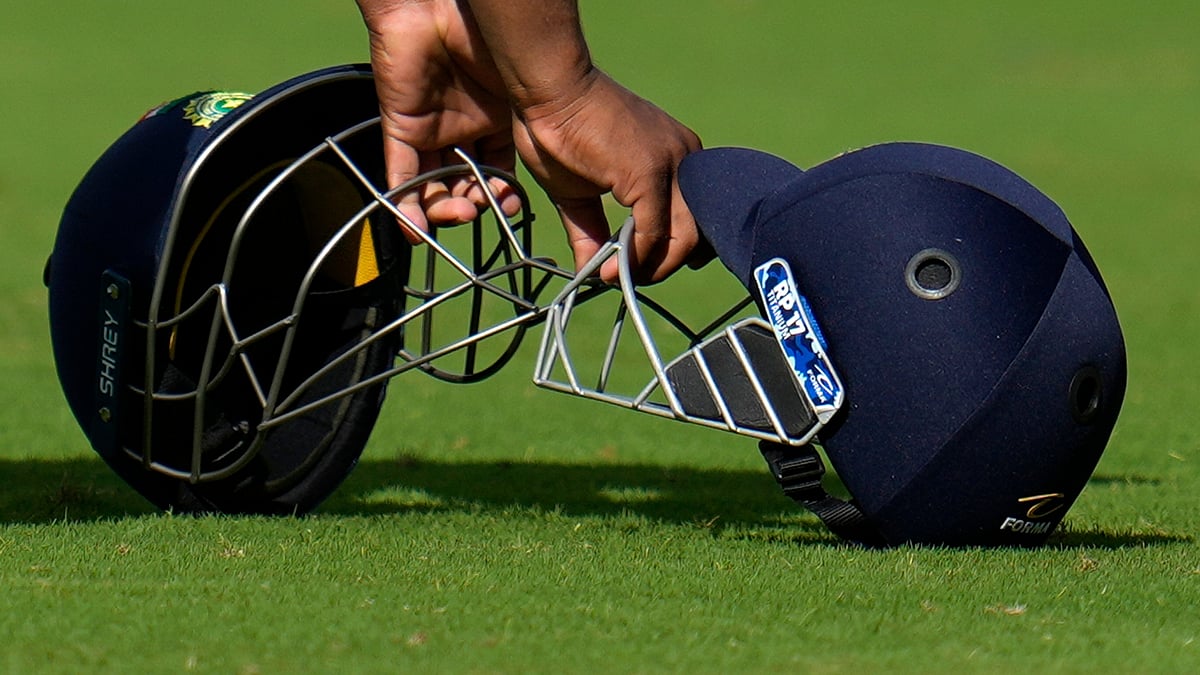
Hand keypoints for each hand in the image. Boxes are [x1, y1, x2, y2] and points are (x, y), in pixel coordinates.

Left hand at [356, 0, 519, 237]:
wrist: (442, 6)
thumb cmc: (490, 39)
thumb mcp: (520, 95)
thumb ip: (533, 134)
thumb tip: (566, 179)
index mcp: (496, 121)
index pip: (496, 171)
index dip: (501, 194)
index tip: (510, 207)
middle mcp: (463, 128)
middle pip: (464, 183)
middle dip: (474, 205)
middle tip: (484, 209)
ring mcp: (430, 129)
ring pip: (433, 185)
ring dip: (444, 210)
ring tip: (460, 213)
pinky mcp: (400, 126)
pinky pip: (399, 175)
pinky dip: (405, 207)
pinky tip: (416, 231)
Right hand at [514, 69, 702, 283]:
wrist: (547, 91)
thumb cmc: (559, 131)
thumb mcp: (579, 193)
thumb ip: (593, 232)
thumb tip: (592, 272)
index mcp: (677, 159)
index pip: (692, 219)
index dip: (669, 254)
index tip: (636, 269)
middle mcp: (686, 160)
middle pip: (695, 233)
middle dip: (663, 267)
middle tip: (628, 280)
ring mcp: (672, 164)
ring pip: (683, 238)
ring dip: (652, 269)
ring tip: (617, 277)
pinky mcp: (650, 172)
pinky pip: (654, 232)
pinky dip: (635, 258)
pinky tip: (610, 268)